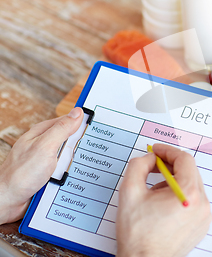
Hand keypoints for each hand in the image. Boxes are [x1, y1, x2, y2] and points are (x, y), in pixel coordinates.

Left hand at [0, 107, 83, 224]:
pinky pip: (67, 170)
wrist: (8, 201)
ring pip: (71, 156)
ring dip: (78, 161)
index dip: (83, 121)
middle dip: (83, 144)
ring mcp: (47, 160)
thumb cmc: (20, 174)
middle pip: (72, 139)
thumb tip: (77, 113)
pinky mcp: (49, 174)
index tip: (99, 124)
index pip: (68, 120)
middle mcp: (45, 145)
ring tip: (85, 164)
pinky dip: (73, 173)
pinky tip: (77, 176)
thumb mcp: (45, 146)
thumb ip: (62, 129)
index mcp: (42, 133)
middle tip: (94, 147)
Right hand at [116, 144, 211, 256]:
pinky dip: (180, 197)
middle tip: (152, 168)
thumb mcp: (130, 192)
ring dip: (174, 183)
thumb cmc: (138, 234)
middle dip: (170, 166)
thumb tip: (150, 158)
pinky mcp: (202, 225)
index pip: (184, 159)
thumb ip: (139, 166)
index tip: (156, 151)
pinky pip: (194, 201)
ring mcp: (204, 216)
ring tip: (154, 195)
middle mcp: (202, 204)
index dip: (168, 151)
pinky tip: (162, 207)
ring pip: (192, 186)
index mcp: (188, 194)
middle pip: (190, 171)